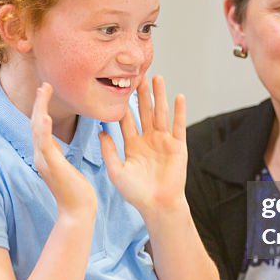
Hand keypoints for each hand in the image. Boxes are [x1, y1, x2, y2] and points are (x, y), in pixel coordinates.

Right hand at [31, 83, 96, 217]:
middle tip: (44, 84)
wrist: (78, 210)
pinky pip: (46, 144)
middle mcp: (41, 155)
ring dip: (40, 109)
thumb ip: (59, 154)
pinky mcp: (53, 166)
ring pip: (38, 129)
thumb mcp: (66, 166)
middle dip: (39, 103)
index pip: (40, 126)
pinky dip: (44, 129)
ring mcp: (44, 161)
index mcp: (46, 154)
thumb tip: (57, 145)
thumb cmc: (75, 190)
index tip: (46, 91)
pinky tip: (46, 116)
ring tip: (44, 91)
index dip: (41, 107)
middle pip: (36, 123)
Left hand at [99, 75, 187, 217]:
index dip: (122, 105)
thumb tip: (100, 132)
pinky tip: (178, 96)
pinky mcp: (178, 146)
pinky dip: (179, 111)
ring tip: (157, 78)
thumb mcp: (117, 172)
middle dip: (141, 94)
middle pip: (144, 111)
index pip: (126, 120)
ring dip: (159, 96)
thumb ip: (109, 152)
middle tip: (137, 74)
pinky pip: (178, 125)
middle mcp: (148, 140)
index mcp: (133, 145)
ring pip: (160, 113)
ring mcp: (164, 142)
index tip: (117, 88)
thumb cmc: (137, 193)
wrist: (158, 206)